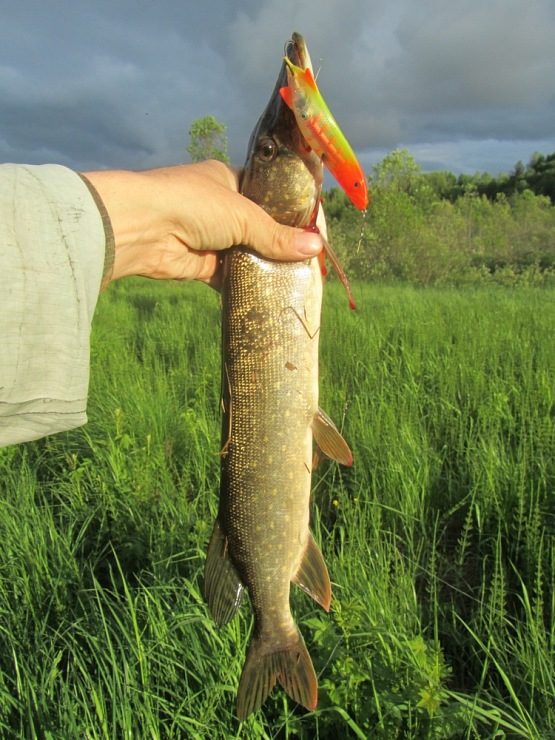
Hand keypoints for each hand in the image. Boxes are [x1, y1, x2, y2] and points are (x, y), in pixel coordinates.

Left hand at [82, 160, 322, 288]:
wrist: (141, 228)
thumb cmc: (192, 204)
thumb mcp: (242, 215)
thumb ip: (277, 235)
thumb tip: (316, 247)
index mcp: (228, 180)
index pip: (267, 195)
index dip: (290, 212)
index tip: (314, 230)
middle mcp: (219, 207)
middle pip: (259, 228)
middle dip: (280, 244)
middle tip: (310, 261)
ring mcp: (209, 237)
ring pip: (246, 253)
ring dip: (265, 265)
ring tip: (298, 280)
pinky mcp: (201, 265)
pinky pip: (231, 276)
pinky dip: (246, 284)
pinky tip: (271, 292)